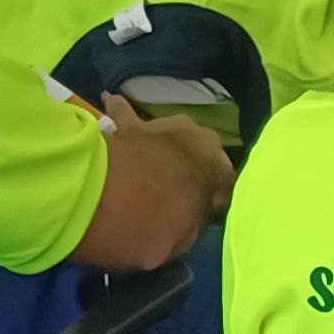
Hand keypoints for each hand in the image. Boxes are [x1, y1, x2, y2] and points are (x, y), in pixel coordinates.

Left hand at [113, 103, 236, 219]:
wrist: (147, 193)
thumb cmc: (180, 218)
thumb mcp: (196, 232)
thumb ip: (193, 221)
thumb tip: (184, 221)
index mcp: (224, 171)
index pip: (222, 183)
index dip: (207, 196)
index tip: (194, 208)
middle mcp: (203, 140)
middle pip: (198, 151)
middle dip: (187, 163)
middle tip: (171, 186)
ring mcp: (169, 127)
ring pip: (167, 132)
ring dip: (159, 143)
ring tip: (146, 155)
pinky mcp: (135, 125)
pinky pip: (125, 114)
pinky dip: (118, 110)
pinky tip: (108, 100)